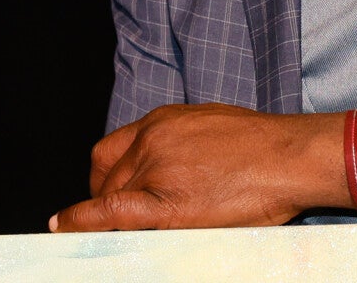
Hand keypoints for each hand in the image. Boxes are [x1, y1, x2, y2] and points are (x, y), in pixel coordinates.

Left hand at [50, 104, 348, 232]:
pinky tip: (65, 229)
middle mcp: (153, 139)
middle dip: (102, 199)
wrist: (291, 156)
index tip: (101, 193)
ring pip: (108, 197)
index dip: (102, 177)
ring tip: (107, 234)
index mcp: (164, 120)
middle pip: (105, 175)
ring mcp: (157, 168)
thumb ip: (183, 143)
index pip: (112, 150)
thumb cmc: (265, 145)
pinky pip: (110, 213)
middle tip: (109, 223)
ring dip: (103, 217)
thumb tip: (171, 169)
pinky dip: (83, 222)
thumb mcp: (214, 127)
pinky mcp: (165, 203)